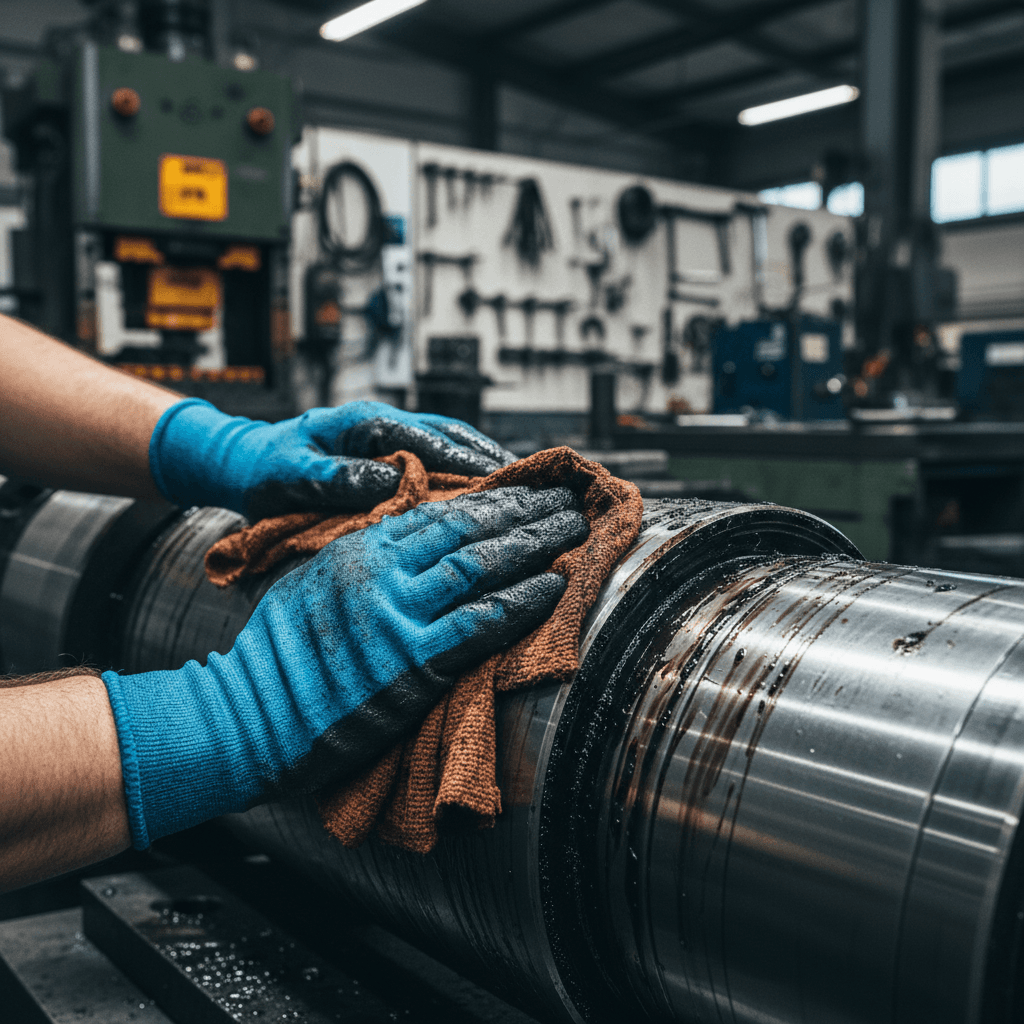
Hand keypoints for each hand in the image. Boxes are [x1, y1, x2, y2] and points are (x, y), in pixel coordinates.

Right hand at [102, 486, 587, 847]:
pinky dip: (521, 602)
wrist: (249, 716)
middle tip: (563, 499)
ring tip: (571, 530)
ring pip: (482, 567)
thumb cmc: (275, 655)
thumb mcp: (311, 582)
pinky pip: (482, 624)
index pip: (439, 513)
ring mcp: (399, 617)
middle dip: (523, 511)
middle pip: (469, 530)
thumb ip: (361, 557)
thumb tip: (405, 540)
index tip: (524, 489)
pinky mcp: (415, 664)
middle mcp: (382, 575)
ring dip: (534, 545)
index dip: (489, 498)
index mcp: (358, 551)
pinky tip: (554, 585)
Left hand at [148, 398, 517, 520]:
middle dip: (496, 461)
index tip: (510, 484)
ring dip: (488, 465)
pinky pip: (438, 457)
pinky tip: (487, 496)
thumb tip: (392, 484)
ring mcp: (390, 435)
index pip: (433, 441)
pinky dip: (467, 472)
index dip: (474, 463)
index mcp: (366, 423)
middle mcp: (386, 423)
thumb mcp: (290, 475)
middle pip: (455, 436)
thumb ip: (336, 478)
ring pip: (452, 444)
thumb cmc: (264, 470)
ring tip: (527, 490)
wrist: (243, 461)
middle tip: (537, 487)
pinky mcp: (389, 451)